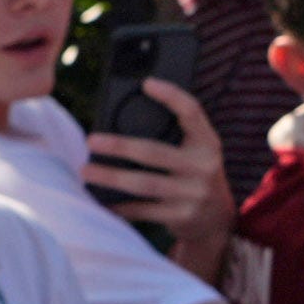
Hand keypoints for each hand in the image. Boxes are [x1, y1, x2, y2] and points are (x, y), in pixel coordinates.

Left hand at [79, 79, 233, 276]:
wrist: (217, 220)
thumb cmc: (195, 175)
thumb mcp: (197, 152)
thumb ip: (175, 135)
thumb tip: (123, 118)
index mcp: (207, 143)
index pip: (192, 112)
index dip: (171, 96)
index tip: (147, 83)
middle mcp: (204, 167)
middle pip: (154, 152)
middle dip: (119, 146)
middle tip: (91, 141)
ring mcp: (193, 194)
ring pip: (144, 183)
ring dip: (111, 177)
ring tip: (86, 171)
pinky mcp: (181, 216)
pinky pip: (144, 210)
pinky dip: (120, 205)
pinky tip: (102, 199)